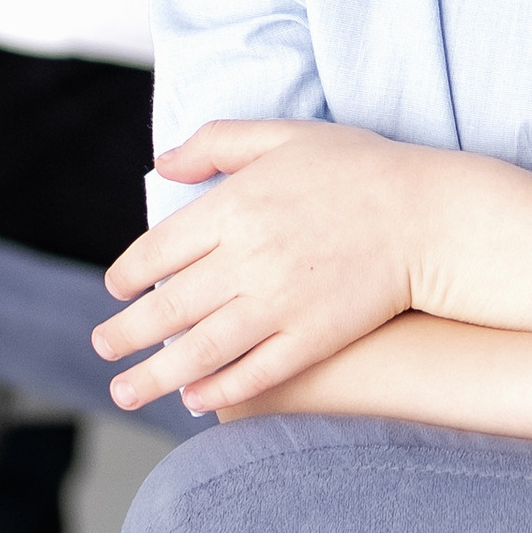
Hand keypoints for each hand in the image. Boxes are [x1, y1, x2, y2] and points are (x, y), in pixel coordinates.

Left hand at [96, 118, 424, 413]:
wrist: (429, 215)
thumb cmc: (358, 169)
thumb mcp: (285, 135)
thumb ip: (217, 142)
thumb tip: (162, 163)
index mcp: (235, 207)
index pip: (157, 252)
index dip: (127, 276)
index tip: (116, 290)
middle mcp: (249, 259)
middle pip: (166, 308)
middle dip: (124, 334)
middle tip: (103, 349)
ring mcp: (280, 304)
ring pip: (199, 350)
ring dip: (154, 376)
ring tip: (124, 391)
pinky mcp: (312, 339)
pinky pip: (252, 373)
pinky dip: (217, 389)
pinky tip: (194, 397)